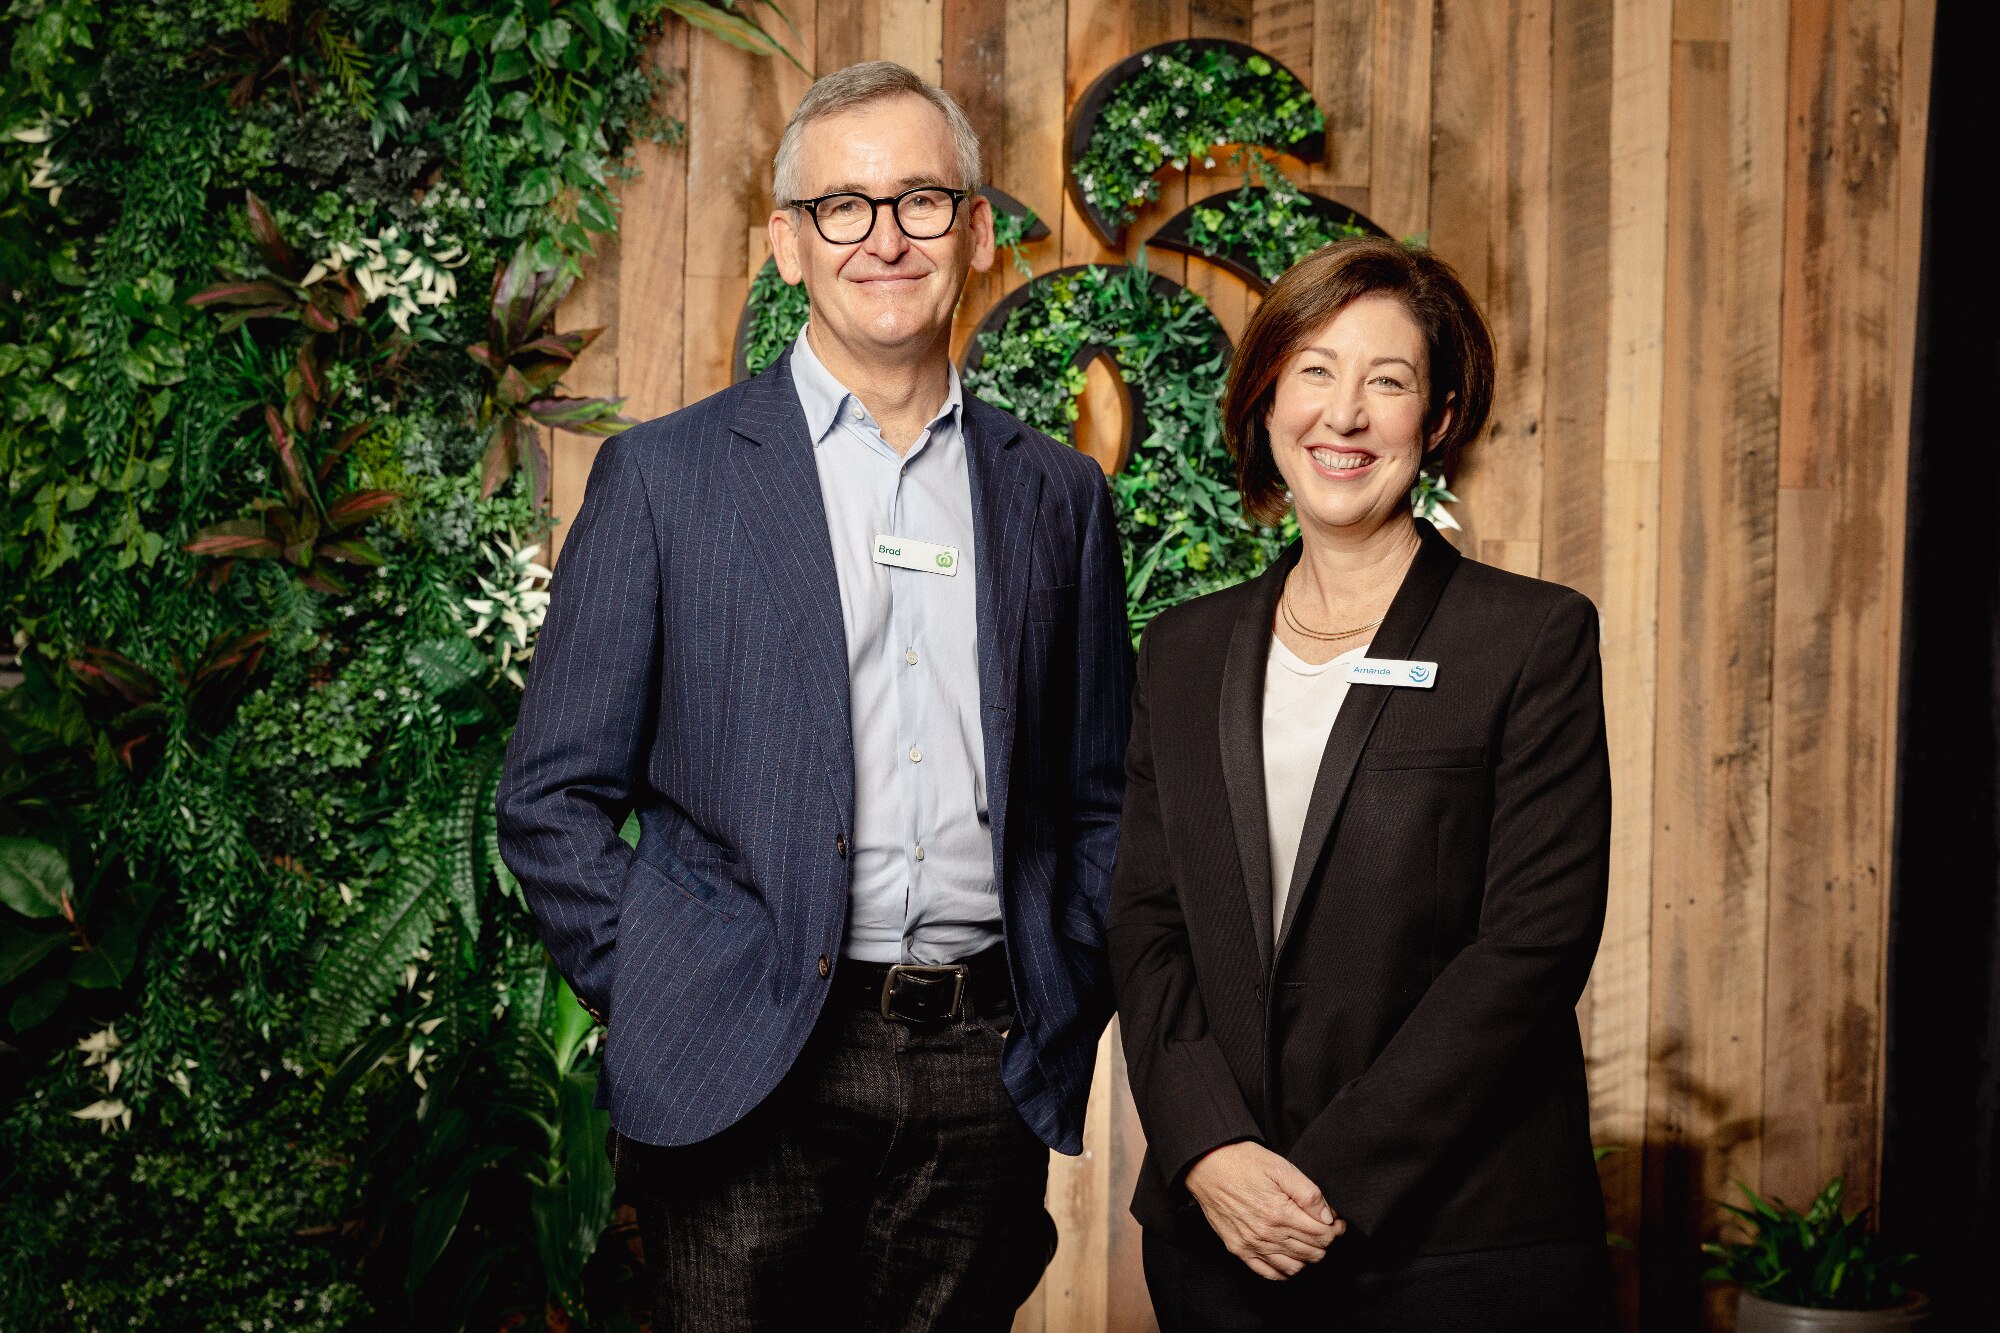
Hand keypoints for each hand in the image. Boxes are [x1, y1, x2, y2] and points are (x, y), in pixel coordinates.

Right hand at [1183, 1141, 1344, 1279]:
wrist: (1206, 1165)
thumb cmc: (1243, 1162)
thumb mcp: (1280, 1167)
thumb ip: (1308, 1193)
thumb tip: (1329, 1217)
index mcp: (1281, 1213)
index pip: (1322, 1235)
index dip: (1336, 1230)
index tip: (1338, 1223)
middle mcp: (1267, 1234)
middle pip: (1312, 1252)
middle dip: (1325, 1243)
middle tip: (1326, 1229)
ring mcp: (1252, 1245)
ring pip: (1294, 1267)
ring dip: (1308, 1258)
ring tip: (1309, 1242)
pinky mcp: (1238, 1249)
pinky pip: (1268, 1272)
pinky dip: (1285, 1271)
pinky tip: (1290, 1259)